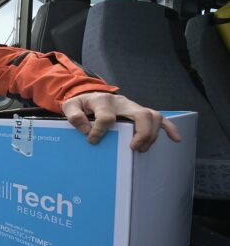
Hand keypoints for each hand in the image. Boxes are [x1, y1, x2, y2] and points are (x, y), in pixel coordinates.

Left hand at [61, 92, 181, 151]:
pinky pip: (160, 118)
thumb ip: (73, 115)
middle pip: (141, 114)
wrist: (89, 96)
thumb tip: (85, 128)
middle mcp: (122, 103)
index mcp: (103, 101)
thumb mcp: (71, 106)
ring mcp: (133, 107)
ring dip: (151, 135)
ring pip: (152, 116)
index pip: (106, 117)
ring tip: (140, 149)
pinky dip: (170, 128)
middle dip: (140, 133)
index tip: (92, 140)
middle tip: (132, 147)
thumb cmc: (82, 104)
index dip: (99, 131)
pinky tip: (176, 139)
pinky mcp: (140, 113)